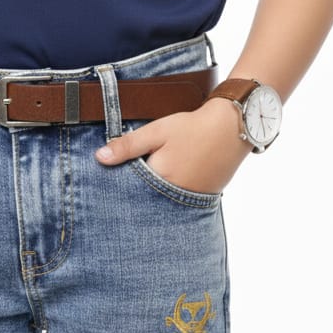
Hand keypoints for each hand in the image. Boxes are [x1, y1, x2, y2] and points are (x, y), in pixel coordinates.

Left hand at [95, 98, 251, 195]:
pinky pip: (176, 204)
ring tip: (146, 189)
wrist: (233, 128)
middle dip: (133, 196)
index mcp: (158, 182)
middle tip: (126, 187)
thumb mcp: (157, 132)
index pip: (128, 191)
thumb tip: (100, 158)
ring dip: (151, 198)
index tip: (108, 182)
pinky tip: (166, 187)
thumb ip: (128, 146)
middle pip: (143, 202)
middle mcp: (172, 198)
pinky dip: (168, 198)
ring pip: (159, 205)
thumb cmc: (193, 127)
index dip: (118, 185)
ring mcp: (188, 203)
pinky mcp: (199, 201)